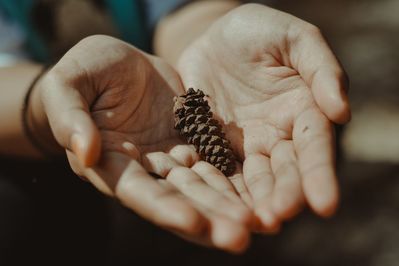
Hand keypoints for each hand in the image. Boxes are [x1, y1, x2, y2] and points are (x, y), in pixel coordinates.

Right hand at [33, 35, 252, 251]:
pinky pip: (215, 161)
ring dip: (227, 205)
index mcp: (109, 163)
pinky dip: (235, 179)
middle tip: (240, 237)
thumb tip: (84, 153)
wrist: (116, 63)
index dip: (164, 208)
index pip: (137, 192)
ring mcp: (169, 157)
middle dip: (207, 219)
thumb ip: (70, 118)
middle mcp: (142, 169)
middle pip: (177, 199)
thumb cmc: (84, 73)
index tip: (194, 223)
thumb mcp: (68, 85)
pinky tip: (258, 193)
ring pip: (201, 186)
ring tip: (260, 223)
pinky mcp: (190, 140)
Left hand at [177, 4, 350, 231]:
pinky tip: (220, 207)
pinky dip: (222, 189)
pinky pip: (218, 170)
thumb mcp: (292, 37)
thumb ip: (320, 68)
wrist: (211, 38)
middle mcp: (278, 134)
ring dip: (255, 201)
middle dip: (285, 194)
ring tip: (252, 223)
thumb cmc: (257, 31)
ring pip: (253, 178)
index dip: (319, 174)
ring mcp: (246, 144)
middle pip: (286, 170)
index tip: (325, 204)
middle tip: (279, 216)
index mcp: (303, 109)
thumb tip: (341, 111)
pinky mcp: (213, 145)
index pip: (314, 145)